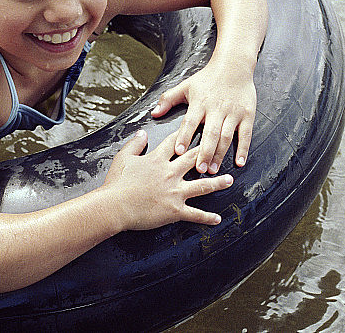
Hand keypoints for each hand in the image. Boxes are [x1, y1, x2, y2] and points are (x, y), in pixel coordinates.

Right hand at [103, 130, 232, 230]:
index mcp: (157, 159)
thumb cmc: (116, 183)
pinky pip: (194, 214)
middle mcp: (170, 173)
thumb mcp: (123, 158)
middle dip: (210, 153)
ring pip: (202, 186)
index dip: (186, 133)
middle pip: (194, 159)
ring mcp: (175, 192)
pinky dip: (206, 218)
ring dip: (217, 183)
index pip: (175, 142)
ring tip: (230, 180)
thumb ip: (135, 143)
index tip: (197, 126)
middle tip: (222, 148)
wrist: (114, 205)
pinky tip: (217, 219)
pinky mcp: (174, 210)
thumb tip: (142, 132)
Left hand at [151, 61, 255, 174]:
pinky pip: (246, 134)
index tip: (178, 151)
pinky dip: (243, 149)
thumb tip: (154, 113)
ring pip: (227, 136)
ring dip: (220, 154)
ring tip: (213, 170)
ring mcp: (233, 113)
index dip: (184, 136)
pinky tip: (239, 162)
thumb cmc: (208, 78)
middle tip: (199, 169)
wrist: (234, 65)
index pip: (190, 121)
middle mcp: (216, 109)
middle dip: (204, 152)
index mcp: (200, 102)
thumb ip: (168, 99)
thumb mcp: (186, 85)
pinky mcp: (247, 115)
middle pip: (210, 133)